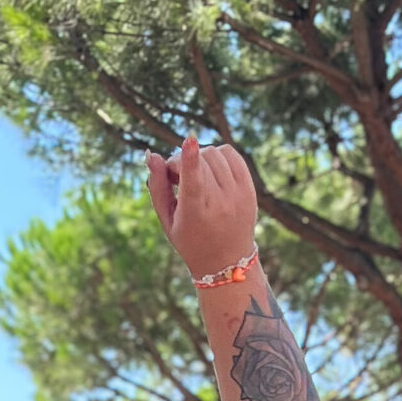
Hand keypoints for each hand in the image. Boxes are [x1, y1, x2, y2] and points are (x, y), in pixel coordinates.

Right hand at [145, 135, 258, 283]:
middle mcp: (220, 203)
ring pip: (215, 153)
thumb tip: (152, 156)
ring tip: (194, 174)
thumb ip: (157, 188)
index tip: (189, 140)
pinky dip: (218, 153)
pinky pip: (232, 154)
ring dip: (199, 156)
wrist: (227, 261)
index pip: (193, 182)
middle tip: (175, 176)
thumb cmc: (190, 240)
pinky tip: (210, 167)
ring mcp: (237, 195)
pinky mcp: (248, 188)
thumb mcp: (167, 220)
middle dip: (182, 160)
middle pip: (201, 160)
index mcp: (196, 214)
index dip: (190, 159)